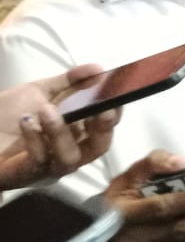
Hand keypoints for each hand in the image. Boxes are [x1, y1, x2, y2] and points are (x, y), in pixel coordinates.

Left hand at [0, 65, 118, 190]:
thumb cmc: (8, 115)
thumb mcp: (40, 92)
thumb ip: (70, 81)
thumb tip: (99, 68)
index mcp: (76, 132)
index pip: (105, 126)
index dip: (114, 112)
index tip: (116, 94)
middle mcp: (68, 151)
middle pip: (99, 147)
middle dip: (103, 129)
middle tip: (102, 109)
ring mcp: (49, 166)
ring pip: (70, 158)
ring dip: (62, 132)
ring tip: (46, 110)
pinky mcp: (27, 174)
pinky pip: (39, 160)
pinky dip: (36, 140)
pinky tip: (26, 120)